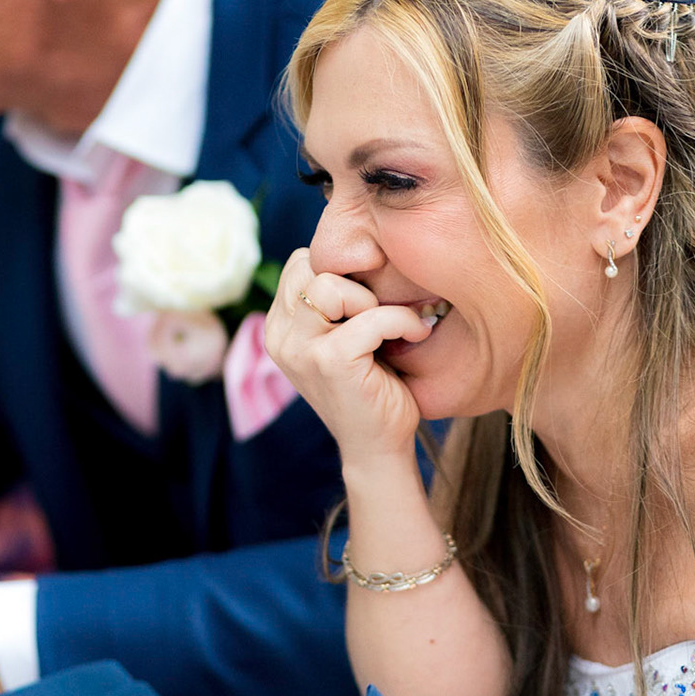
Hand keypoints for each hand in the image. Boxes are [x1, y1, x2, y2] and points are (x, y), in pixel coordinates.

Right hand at [264, 247, 430, 468]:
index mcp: (278, 328)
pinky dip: (401, 320)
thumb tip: (357, 248)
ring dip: (371, 300)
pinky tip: (416, 334)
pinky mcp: (330, 362)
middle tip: (380, 311)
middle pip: (309, 267)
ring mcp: (300, 350)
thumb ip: (334, 301)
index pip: (300, 264)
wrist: (377, 447)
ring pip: (329, 286)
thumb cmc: (369, 386)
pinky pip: (370, 317)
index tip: (369, 299)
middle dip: (352, 281)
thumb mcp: (342, 336)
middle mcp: (280, 337)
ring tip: (393, 324)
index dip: (339, 271)